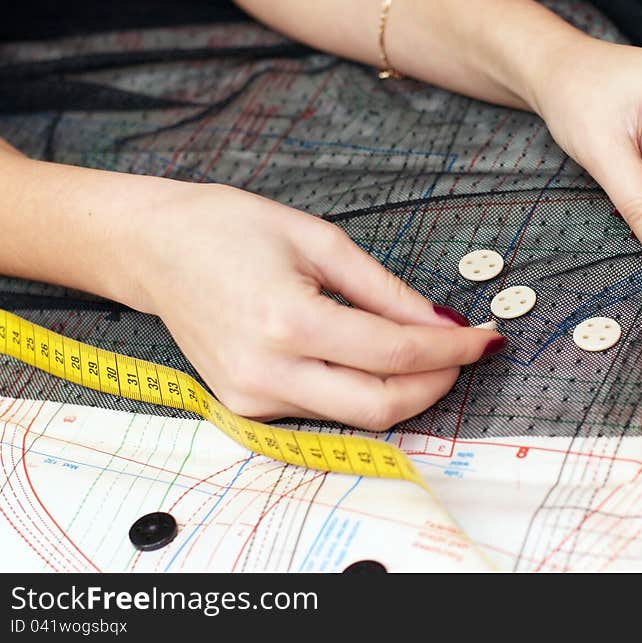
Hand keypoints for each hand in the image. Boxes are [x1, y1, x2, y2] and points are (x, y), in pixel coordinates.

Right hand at [132, 184, 505, 429]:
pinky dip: (361, 390)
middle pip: (380, 406)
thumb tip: (437, 322)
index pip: (394, 351)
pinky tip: (373, 360)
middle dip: (436, 385)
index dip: (451, 349)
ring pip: (355, 415)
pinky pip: (323, 410)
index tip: (484, 338)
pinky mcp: (246, 407)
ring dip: (403, 390)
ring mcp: (252, 398)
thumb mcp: (317, 241)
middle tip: (463, 354)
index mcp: (288, 321)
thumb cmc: (228, 229)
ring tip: (425, 353)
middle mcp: (267, 372)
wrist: (154, 250)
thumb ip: (384, 289)